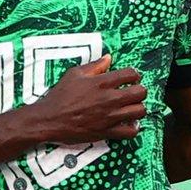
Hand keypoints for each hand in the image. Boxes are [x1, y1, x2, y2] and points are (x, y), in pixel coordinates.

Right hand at [28, 54, 146, 143]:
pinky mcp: (108, 131)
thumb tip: (108, 58)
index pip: (131, 74)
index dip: (134, 75)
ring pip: (140, 111)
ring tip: (130, 106)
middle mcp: (109, 99)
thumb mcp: (74, 74)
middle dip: (139, 90)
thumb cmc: (60, 96)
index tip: (130, 78)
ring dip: (137, 107)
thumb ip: (94, 66)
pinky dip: (133, 127)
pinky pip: (132, 131)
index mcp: (101, 82)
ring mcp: (110, 116)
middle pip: (141, 92)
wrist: (50, 119)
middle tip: (132, 91)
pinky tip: (127, 122)